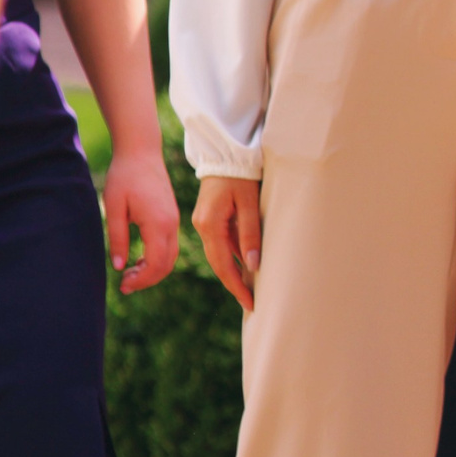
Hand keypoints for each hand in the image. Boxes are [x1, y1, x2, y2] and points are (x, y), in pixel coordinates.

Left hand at [104, 148, 182, 294]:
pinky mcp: (172, 216)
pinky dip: (158, 258)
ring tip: (130, 273)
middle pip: (167, 264)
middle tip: (125, 285)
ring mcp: (174, 219)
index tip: (122, 285)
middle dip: (148, 279)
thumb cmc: (124, 177)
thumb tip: (120, 267)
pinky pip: (170, 245)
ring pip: (171, 256)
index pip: (156, 264)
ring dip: (153, 270)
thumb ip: (117, 239)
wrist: (141, 151)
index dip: (141, 280)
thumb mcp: (114, 208)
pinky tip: (139, 259)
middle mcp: (171, 224)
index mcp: (158, 223)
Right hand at [191, 175, 261, 311]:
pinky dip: (232, 256)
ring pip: (220, 254)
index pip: (224, 264)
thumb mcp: (250, 203)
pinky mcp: (210, 218)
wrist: (226, 153)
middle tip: (251, 302)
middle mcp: (203, 227)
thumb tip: (252, 266)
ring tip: (250, 290)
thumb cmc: (242, 175)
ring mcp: (204, 223)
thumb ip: (250, 233)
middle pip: (219, 263)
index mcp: (210, 225)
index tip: (250, 302)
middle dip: (235, 283)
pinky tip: (244, 266)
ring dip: (234, 271)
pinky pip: (221, 243)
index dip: (237, 285)